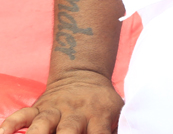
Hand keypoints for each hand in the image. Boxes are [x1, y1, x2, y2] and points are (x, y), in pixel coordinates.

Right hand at [0, 70, 121, 133]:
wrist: (84, 74)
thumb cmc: (102, 101)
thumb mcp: (116, 110)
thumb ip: (117, 126)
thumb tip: (130, 131)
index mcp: (98, 115)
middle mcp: (75, 113)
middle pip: (69, 130)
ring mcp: (55, 109)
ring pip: (43, 123)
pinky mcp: (39, 107)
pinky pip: (22, 114)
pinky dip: (12, 124)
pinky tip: (4, 133)